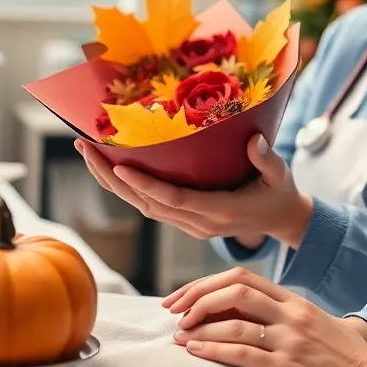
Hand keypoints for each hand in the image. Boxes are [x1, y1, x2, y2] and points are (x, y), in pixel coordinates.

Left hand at [75, 136, 313, 247]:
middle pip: (146, 204)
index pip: (174, 199)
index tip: (118, 164)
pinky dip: (126, 189)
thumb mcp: (280, 174)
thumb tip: (254, 140)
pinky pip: (150, 207)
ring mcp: (190, 225)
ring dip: (112, 183)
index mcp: (220, 211)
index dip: (144, 184)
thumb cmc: (280, 192)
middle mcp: (199, 223)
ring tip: (87, 153)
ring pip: (143, 208)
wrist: (282, 221)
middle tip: (85, 148)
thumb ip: (267, 159)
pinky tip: (109, 168)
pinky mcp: (186, 221)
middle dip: (112, 178)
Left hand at [169, 267, 366, 366]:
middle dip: (198, 297)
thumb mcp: (313, 323)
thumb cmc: (341, 357)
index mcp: (294, 301)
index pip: (244, 278)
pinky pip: (243, 352)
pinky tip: (196, 350)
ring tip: (180, 335)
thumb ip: (283, 314)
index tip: (184, 296)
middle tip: (174, 310)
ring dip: (200, 325)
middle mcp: (290, 314)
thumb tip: (243, 312)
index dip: (208, 283)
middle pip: (236, 288)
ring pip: (235, 319)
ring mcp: (289, 339)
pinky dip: (214, 348)